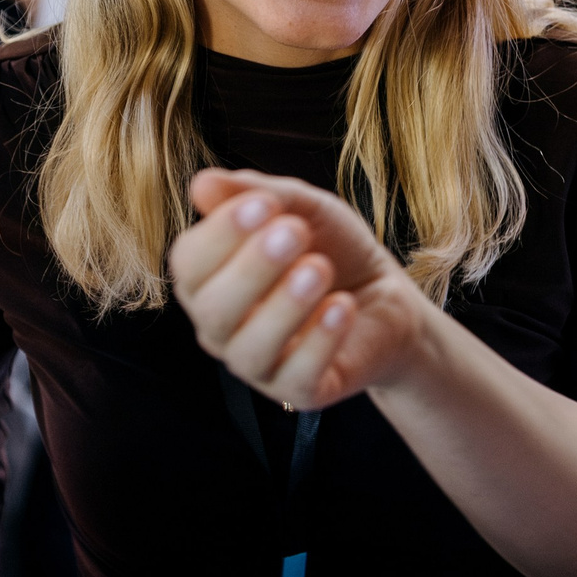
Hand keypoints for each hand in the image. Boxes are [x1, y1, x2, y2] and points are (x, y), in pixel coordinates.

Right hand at [169, 170, 440, 408]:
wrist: (388, 297)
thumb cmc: (333, 249)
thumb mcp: (303, 209)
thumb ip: (257, 194)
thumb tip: (202, 183)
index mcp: (210, 281)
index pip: (189, 264)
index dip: (220, 234)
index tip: (264, 204)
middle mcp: (222, 329)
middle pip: (212, 309)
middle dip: (252, 269)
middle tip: (295, 232)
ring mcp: (258, 366)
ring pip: (249, 350)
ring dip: (284, 305)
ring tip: (321, 268)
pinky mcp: (300, 393)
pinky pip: (296, 378)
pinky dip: (319, 340)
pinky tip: (342, 306)